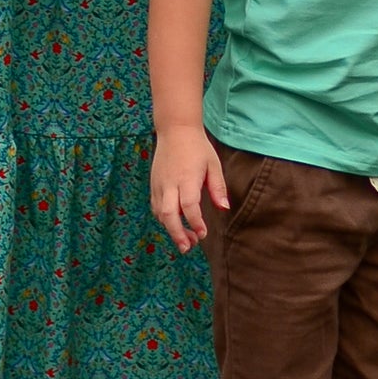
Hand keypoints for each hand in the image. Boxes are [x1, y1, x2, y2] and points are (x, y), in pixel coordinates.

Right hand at [150, 125, 227, 253]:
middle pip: (168, 215)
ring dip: (171, 230)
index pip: (188, 206)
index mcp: (186, 178)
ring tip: (186, 241)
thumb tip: (224, 208)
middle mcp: (169, 183)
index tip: (203, 234)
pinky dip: (164, 220)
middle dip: (177, 234)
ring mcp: (159, 184)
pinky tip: (176, 224)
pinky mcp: (153, 185)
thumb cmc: (197, 148)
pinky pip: (156, 207)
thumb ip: (218, 187)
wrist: (175, 130)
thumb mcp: (213, 164)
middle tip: (188, 248)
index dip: (195, 223)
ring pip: (159, 214)